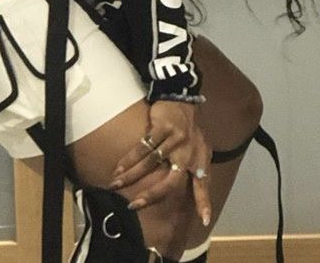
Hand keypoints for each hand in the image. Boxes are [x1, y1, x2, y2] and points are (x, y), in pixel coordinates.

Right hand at [109, 100, 212, 226]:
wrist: (183, 98)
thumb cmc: (190, 127)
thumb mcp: (199, 147)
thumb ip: (195, 167)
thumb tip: (194, 186)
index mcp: (199, 158)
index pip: (203, 183)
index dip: (204, 202)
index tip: (204, 221)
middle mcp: (189, 151)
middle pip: (170, 180)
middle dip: (152, 195)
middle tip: (135, 205)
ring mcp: (176, 139)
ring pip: (150, 163)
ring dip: (131, 175)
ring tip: (116, 185)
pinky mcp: (163, 127)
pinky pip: (143, 147)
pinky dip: (129, 158)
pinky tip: (119, 166)